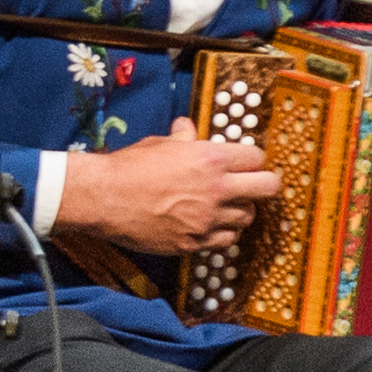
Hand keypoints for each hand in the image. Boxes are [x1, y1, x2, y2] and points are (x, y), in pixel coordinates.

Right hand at [54, 117, 278, 254]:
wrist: (104, 198)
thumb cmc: (129, 167)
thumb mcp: (159, 144)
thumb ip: (183, 139)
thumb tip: (188, 128)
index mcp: (211, 158)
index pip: (258, 158)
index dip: (254, 160)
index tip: (248, 164)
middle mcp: (216, 189)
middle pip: (268, 188)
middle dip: (265, 185)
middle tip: (254, 186)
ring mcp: (208, 219)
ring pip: (248, 217)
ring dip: (241, 210)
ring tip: (226, 206)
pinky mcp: (195, 242)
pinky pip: (228, 240)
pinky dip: (224, 232)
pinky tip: (212, 224)